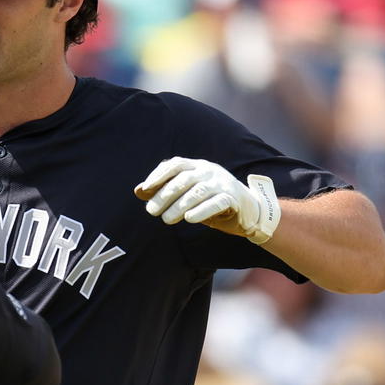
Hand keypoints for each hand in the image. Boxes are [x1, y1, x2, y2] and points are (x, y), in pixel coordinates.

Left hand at [135, 157, 280, 244]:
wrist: (247, 210)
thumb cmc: (209, 201)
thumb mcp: (185, 194)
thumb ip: (163, 190)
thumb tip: (138, 191)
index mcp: (196, 166)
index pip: (175, 165)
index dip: (159, 176)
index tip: (145, 190)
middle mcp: (209, 171)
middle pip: (184, 180)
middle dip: (165, 195)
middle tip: (151, 211)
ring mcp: (222, 183)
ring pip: (198, 192)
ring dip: (180, 206)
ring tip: (166, 220)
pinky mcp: (233, 198)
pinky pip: (216, 203)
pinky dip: (201, 211)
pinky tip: (189, 219)